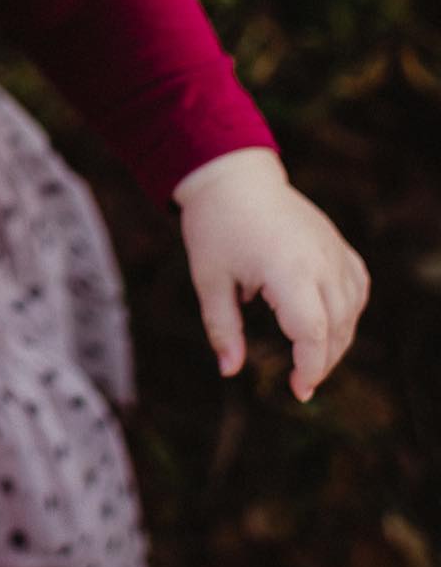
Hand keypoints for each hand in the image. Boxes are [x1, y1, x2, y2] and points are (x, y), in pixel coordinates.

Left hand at [172, 148, 369, 401]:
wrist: (232, 177)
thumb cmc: (215, 226)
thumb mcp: (208, 279)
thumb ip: (222, 328)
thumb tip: (229, 371)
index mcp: (288, 270)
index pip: (313, 333)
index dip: (310, 367)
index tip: (298, 389)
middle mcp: (320, 261)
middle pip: (337, 327)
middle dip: (322, 361)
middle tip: (301, 382)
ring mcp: (333, 250)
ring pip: (351, 309)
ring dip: (337, 339)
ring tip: (311, 359)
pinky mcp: (336, 243)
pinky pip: (356, 284)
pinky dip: (349, 309)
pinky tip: (332, 323)